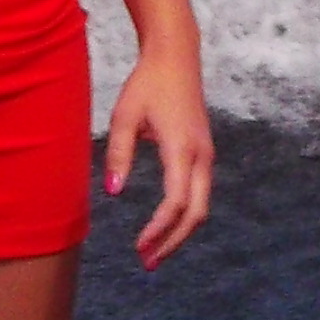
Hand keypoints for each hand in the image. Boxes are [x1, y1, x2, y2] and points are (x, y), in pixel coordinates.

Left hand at [102, 48, 214, 268]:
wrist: (176, 57)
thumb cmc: (148, 84)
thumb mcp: (124, 116)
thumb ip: (118, 154)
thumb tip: (113, 192)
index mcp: (182, 149)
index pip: (176, 202)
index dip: (159, 230)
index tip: (139, 246)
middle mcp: (201, 156)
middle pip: (196, 213)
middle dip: (173, 242)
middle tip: (147, 262)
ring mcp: (206, 155)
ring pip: (201, 206)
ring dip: (179, 231)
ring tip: (152, 250)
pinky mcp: (204, 152)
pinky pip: (199, 193)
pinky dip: (184, 214)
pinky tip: (164, 224)